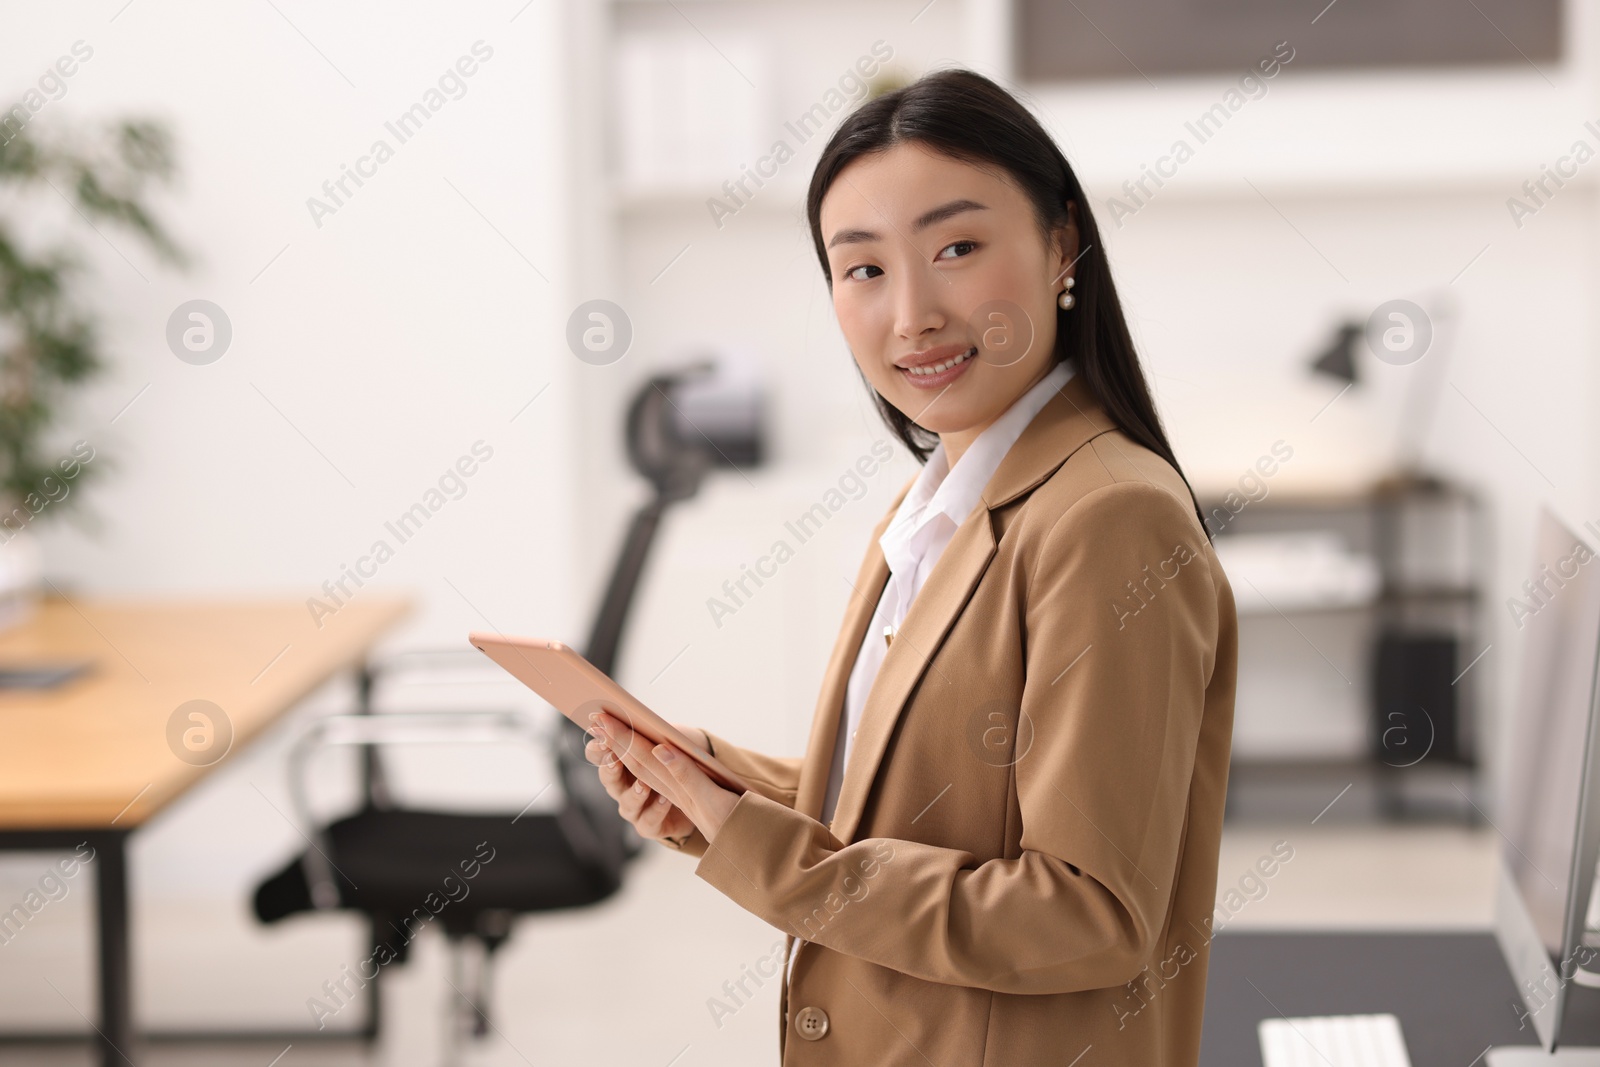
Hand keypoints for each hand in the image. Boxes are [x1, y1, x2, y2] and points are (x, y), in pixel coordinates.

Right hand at [584, 720, 697, 846]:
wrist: (696, 792)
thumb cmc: (675, 759)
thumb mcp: (664, 740)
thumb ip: (650, 730)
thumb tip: (639, 714)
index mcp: (619, 762)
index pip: (597, 753)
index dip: (598, 744)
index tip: (600, 731)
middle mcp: (621, 787)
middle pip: (607, 778)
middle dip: (610, 767)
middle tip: (614, 757)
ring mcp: (633, 808)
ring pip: (626, 804)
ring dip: (635, 793)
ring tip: (644, 784)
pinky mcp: (650, 826)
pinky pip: (649, 821)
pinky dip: (656, 810)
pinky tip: (666, 800)